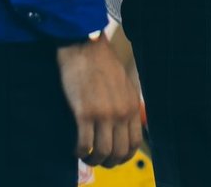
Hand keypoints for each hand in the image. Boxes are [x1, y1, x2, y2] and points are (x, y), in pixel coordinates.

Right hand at [56, 38, 141, 166]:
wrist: (84, 47)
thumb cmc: (101, 64)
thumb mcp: (124, 85)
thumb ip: (126, 105)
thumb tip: (122, 127)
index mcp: (132, 106)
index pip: (134, 143)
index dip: (124, 156)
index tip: (114, 158)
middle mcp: (121, 113)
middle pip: (119, 152)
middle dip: (108, 162)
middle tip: (98, 160)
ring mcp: (103, 114)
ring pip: (102, 152)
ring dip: (93, 160)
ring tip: (85, 157)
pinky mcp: (84, 113)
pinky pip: (84, 144)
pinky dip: (79, 152)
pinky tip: (76, 150)